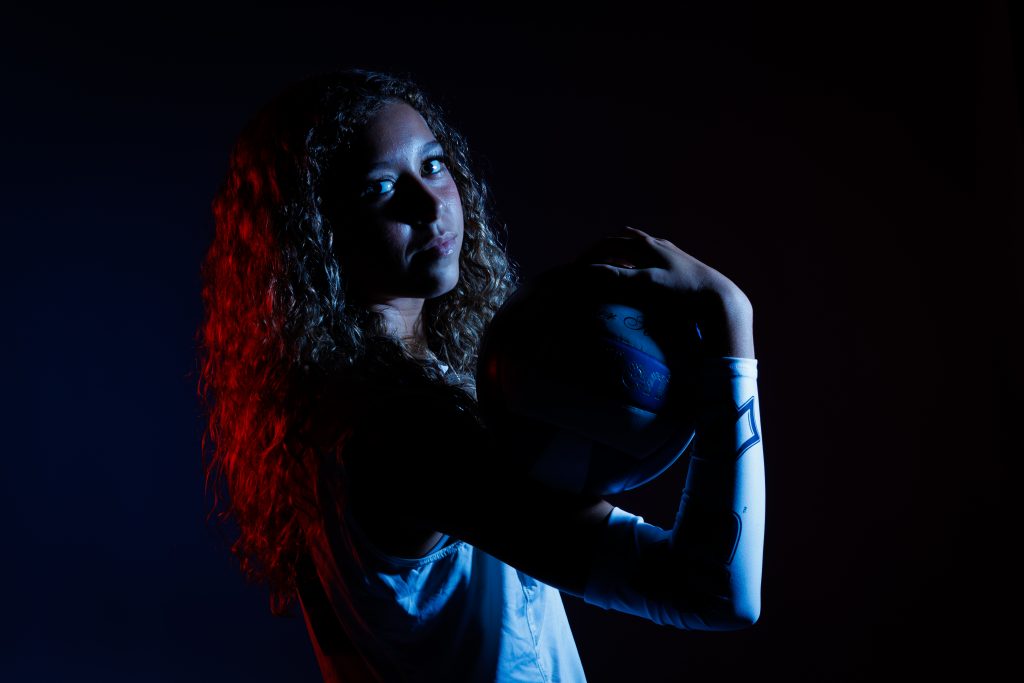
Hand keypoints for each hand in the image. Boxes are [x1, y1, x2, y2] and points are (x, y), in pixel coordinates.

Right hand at [573, 226, 754, 357]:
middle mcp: (655, 243)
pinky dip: (636, 258)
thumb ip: (617, 277)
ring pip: (637, 244)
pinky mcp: (677, 261)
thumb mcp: (646, 284)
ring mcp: (667, 251)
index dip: (588, 255)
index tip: (575, 267)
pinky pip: (650, 253)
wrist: (717, 295)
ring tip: (610, 263)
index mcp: (644, 246)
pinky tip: (639, 271)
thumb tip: (589, 271)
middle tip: (588, 262)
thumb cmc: (682, 290)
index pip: (607, 244)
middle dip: (601, 249)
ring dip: (620, 250)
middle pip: (621, 238)